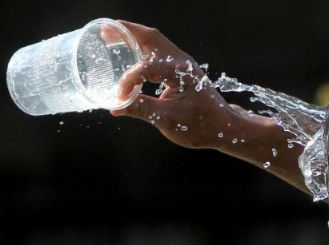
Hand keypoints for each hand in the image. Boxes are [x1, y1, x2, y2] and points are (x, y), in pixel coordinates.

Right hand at [108, 21, 237, 149]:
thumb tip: (115, 107)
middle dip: (127, 33)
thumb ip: (141, 110)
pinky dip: (143, 46)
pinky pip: (159, 50)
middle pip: (151, 37)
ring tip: (112, 35)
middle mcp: (182, 62)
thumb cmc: (200, 125)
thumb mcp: (168, 120)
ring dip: (134, 36)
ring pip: (155, 41)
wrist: (223, 127)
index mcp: (180, 73)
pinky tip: (131, 52)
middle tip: (105, 32)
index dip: (129, 81)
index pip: (146, 68)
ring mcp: (183, 63)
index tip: (120, 98)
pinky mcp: (182, 69)